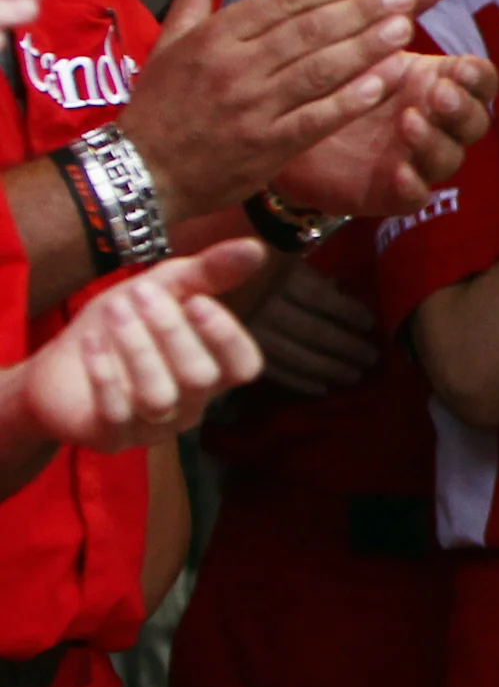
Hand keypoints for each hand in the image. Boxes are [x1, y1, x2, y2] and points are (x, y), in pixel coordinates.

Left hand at [16, 239, 266, 448]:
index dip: (227, 337)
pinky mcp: (110, 439)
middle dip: (170, 331)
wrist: (55, 369)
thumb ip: (209, 273)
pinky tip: (92, 342)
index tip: (197, 300)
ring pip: (160, 397)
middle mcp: (191, 405)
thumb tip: (256, 247)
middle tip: (140, 293)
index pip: (244, 366)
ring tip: (115, 310)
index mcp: (212, 371)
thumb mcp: (163, 290)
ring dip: (137, 349)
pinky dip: (104, 374)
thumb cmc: (121, 328)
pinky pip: (115, 414)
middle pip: (200, 377)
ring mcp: (152, 427)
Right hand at [123, 0, 461, 219]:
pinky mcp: (267, 147)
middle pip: (308, 31)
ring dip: (366, 47)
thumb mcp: (168, 41)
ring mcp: (252, 109)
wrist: (141, 174)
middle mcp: (234, 68)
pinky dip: (353, 100)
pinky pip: (318, 119)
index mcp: (214, 37)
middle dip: (361, 10)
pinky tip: (386, 81)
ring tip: (405, 28)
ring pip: (318, 71)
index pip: (283, 1)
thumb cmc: (160, 104)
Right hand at [243, 259, 379, 397]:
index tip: (371, 325)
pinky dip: (298, 381)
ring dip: (330, 368)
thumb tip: (340, 287)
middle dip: (348, 347)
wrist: (181, 279)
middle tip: (372, 360)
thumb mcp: (274, 251)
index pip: (322, 300)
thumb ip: (304, 272)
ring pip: (297, 355)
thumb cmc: (235, 258)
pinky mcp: (230, 352)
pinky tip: (320, 389)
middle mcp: (264, 304)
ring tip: (354, 376)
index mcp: (278, 274)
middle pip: (315, 331)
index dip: (350, 314)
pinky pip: (271, 370)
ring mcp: (246, 330)